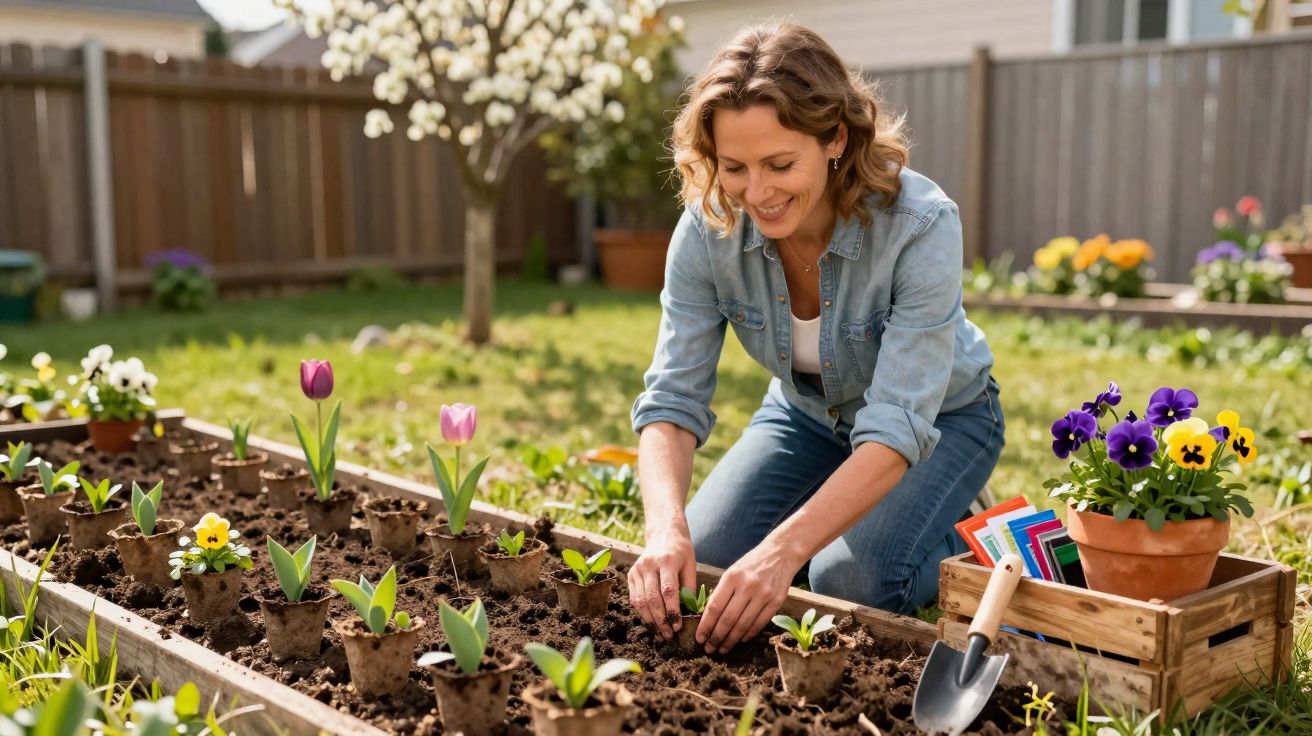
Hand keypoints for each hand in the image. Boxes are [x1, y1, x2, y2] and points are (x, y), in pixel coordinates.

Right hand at [628, 523, 696, 639]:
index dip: (672, 610)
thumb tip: (689, 613)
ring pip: (640, 601)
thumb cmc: (681, 551)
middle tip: (669, 634)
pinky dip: (642, 613)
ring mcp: (637, 569)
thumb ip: (689, 587)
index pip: (668, 590)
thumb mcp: (691, 564)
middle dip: (661, 620)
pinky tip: (651, 622)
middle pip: (652, 598)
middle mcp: (649, 564)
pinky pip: (634, 598)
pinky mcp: (631, 574)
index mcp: (667, 560)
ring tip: (660, 632)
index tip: (678, 626)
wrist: (663, 534)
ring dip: (650, 620)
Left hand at [696, 540, 801, 653]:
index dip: (706, 625)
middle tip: (709, 649)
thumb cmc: (752, 563)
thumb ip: (722, 592)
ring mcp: (763, 595)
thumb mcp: (733, 571)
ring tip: (723, 649)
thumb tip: (709, 618)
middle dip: (716, 637)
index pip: (715, 606)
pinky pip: (759, 623)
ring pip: (743, 624)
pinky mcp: (776, 602)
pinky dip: (748, 634)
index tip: (699, 637)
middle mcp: (747, 586)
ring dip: (731, 640)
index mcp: (732, 577)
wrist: (781, 554)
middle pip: (728, 619)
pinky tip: (740, 640)